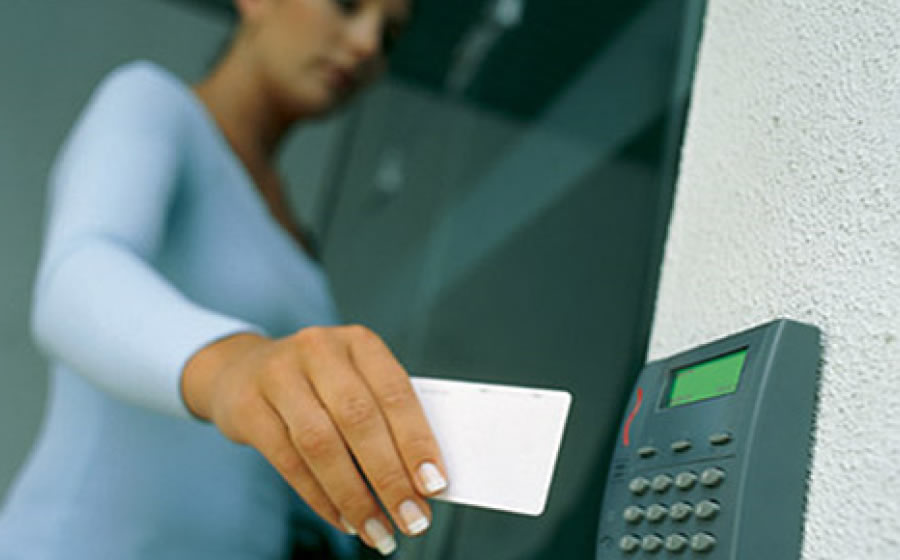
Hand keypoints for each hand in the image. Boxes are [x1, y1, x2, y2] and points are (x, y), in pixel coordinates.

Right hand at [181, 325, 447, 555]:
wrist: (243, 370)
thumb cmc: (320, 384)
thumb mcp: (355, 382)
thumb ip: (386, 419)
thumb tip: (421, 481)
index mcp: (359, 342)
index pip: (395, 392)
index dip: (416, 441)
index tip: (434, 486)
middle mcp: (319, 350)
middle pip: (359, 419)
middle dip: (389, 477)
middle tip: (412, 519)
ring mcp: (279, 375)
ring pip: (321, 443)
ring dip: (354, 496)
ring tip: (378, 531)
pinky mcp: (248, 406)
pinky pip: (288, 461)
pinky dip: (320, 498)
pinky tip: (343, 520)